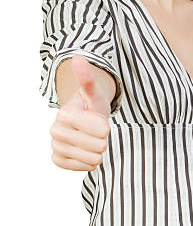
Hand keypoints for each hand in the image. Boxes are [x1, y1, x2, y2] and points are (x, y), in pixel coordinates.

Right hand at [49, 55, 110, 170]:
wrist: (83, 119)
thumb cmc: (92, 105)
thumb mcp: (94, 92)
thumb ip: (87, 78)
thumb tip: (79, 57)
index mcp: (65, 114)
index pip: (101, 131)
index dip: (106, 127)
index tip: (99, 120)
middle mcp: (55, 131)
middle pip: (98, 146)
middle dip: (102, 139)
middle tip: (96, 131)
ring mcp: (55, 146)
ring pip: (92, 160)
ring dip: (97, 151)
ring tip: (91, 140)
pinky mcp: (58, 160)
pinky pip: (82, 168)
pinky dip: (89, 161)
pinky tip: (86, 151)